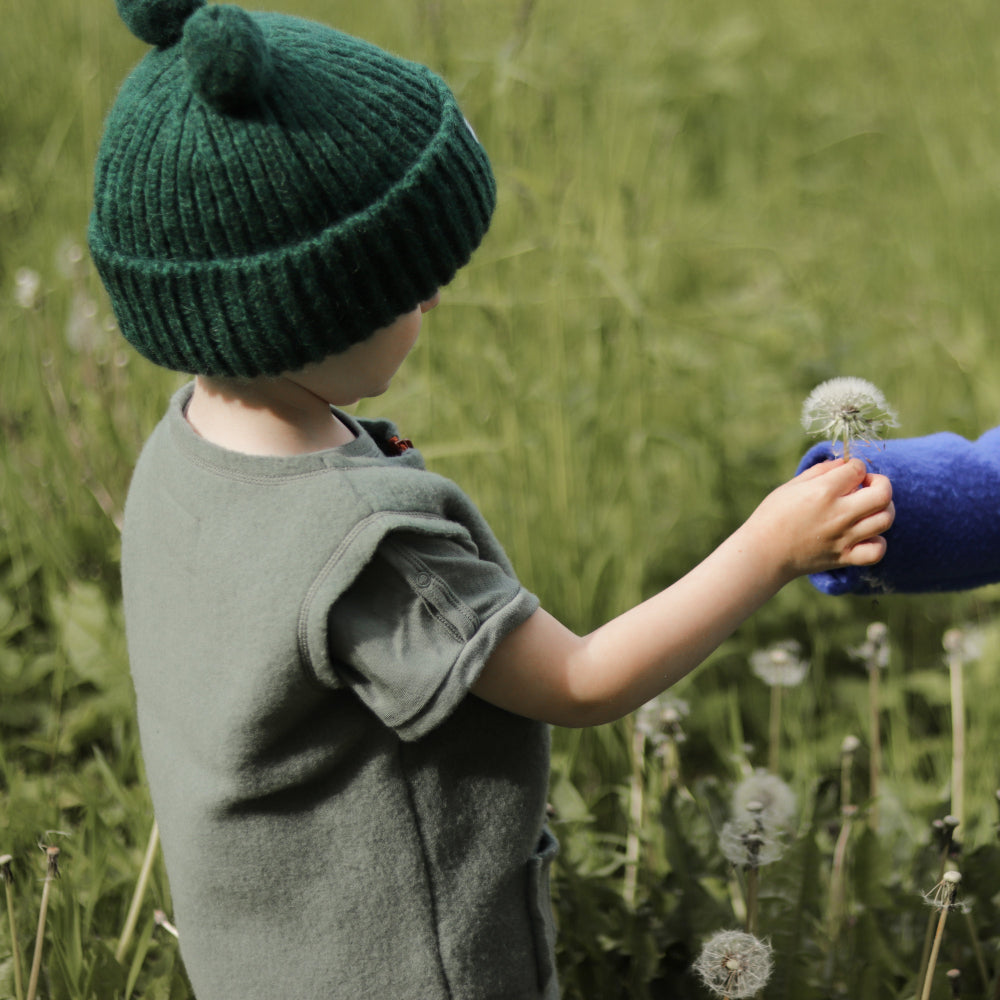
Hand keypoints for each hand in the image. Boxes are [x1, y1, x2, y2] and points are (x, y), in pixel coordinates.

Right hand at [744, 458, 893, 583]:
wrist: (763, 553)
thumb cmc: (772, 516)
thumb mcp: (791, 486)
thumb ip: (820, 472)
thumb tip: (844, 464)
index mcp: (823, 492)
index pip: (858, 469)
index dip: (855, 467)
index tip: (847, 473)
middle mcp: (839, 514)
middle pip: (883, 494)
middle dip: (881, 483)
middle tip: (867, 485)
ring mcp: (844, 537)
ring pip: (885, 519)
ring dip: (882, 509)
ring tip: (868, 508)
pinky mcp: (844, 557)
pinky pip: (877, 550)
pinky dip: (877, 541)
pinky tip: (865, 535)